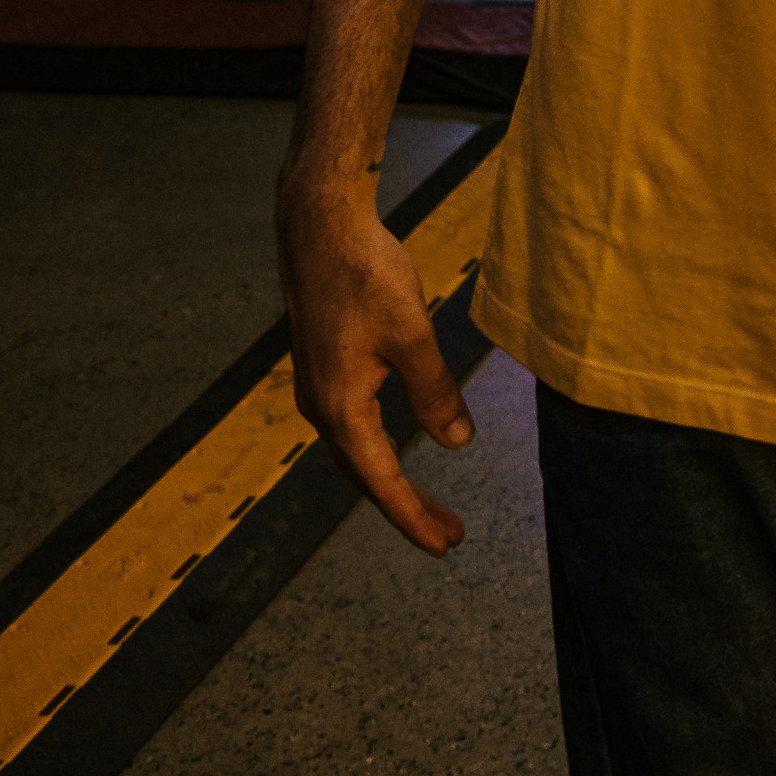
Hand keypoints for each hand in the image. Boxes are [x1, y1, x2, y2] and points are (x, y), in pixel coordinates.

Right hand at [278, 182, 475, 554]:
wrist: (320, 229)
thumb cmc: (366, 275)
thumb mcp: (413, 336)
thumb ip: (435, 393)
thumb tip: (457, 443)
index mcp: (342, 409)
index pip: (382, 480)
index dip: (414, 516)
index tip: (445, 546)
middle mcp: (322, 408)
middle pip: (367, 476)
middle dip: (407, 507)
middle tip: (449, 536)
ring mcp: (318, 389)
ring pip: (358, 453)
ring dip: (392, 481)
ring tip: (431, 506)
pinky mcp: (322, 370)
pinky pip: (352, 428)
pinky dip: (378, 451)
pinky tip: (398, 446)